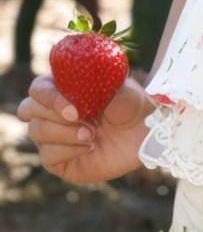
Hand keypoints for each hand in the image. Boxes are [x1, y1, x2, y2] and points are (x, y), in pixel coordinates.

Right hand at [17, 74, 154, 184]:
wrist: (145, 136)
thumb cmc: (132, 106)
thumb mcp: (122, 89)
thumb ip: (101, 81)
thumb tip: (85, 71)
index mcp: (62, 89)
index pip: (38, 89)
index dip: (48, 97)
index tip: (72, 108)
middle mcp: (52, 112)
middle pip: (28, 109)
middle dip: (54, 114)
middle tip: (80, 119)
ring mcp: (53, 137)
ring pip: (36, 131)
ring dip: (65, 133)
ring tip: (92, 134)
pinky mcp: (58, 160)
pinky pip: (47, 155)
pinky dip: (68, 150)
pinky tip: (89, 147)